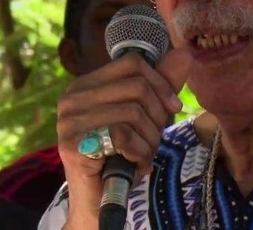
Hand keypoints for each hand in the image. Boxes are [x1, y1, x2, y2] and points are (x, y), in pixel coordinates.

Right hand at [56, 48, 190, 225]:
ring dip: (150, 140)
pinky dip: (139, 154)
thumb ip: (161, 85)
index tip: (172, 107)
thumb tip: (184, 53)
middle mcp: (72, 97)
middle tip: (153, 140)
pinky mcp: (73, 144)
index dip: (160, 83)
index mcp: (87, 84)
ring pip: (133, 112)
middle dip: (157, 117)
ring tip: (143, 154)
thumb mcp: (146, 116)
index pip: (132, 62)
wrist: (99, 199)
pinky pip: (122, 136)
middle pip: (136, 87)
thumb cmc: (121, 154)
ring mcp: (69, 120)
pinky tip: (135, 164)